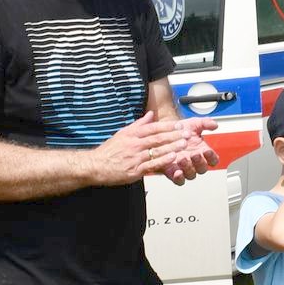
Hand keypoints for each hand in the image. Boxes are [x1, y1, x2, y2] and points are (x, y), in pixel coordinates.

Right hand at [91, 112, 206, 186]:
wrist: (96, 166)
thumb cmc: (110, 150)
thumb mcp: (123, 133)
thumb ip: (139, 124)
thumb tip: (150, 114)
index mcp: (132, 134)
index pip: (153, 128)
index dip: (167, 126)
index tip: (179, 125)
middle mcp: (134, 144)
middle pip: (157, 138)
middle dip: (174, 136)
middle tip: (187, 133)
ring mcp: (135, 157)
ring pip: (157, 151)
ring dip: (172, 147)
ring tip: (184, 144)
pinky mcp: (135, 170)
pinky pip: (152, 164)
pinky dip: (163, 161)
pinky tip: (173, 158)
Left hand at [160, 117, 221, 183]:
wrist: (164, 132)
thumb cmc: (181, 129)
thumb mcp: (194, 123)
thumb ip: (205, 123)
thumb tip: (215, 124)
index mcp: (203, 153)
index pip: (213, 159)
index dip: (212, 157)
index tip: (207, 151)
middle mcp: (195, 162)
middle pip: (202, 169)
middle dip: (199, 162)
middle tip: (194, 154)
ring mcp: (184, 168)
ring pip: (191, 175)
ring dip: (188, 168)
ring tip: (182, 159)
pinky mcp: (173, 172)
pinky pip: (179, 181)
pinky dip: (179, 178)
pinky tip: (177, 172)